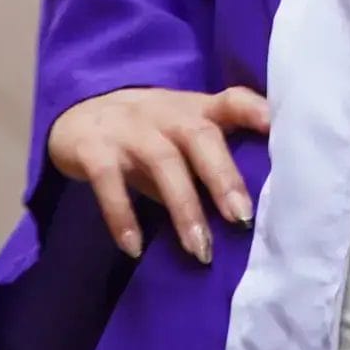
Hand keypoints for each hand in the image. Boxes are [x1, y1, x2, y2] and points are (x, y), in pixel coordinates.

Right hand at [47, 84, 269, 265]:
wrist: (74, 114)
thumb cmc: (145, 133)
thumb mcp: (179, 136)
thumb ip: (210, 160)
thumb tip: (250, 211)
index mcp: (192, 109)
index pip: (230, 99)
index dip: (253, 110)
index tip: (275, 127)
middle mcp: (164, 113)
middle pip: (199, 136)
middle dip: (222, 176)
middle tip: (242, 219)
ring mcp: (127, 128)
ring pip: (162, 160)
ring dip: (183, 206)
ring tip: (200, 249)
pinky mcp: (92, 148)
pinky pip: (109, 180)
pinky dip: (122, 214)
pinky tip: (134, 248)